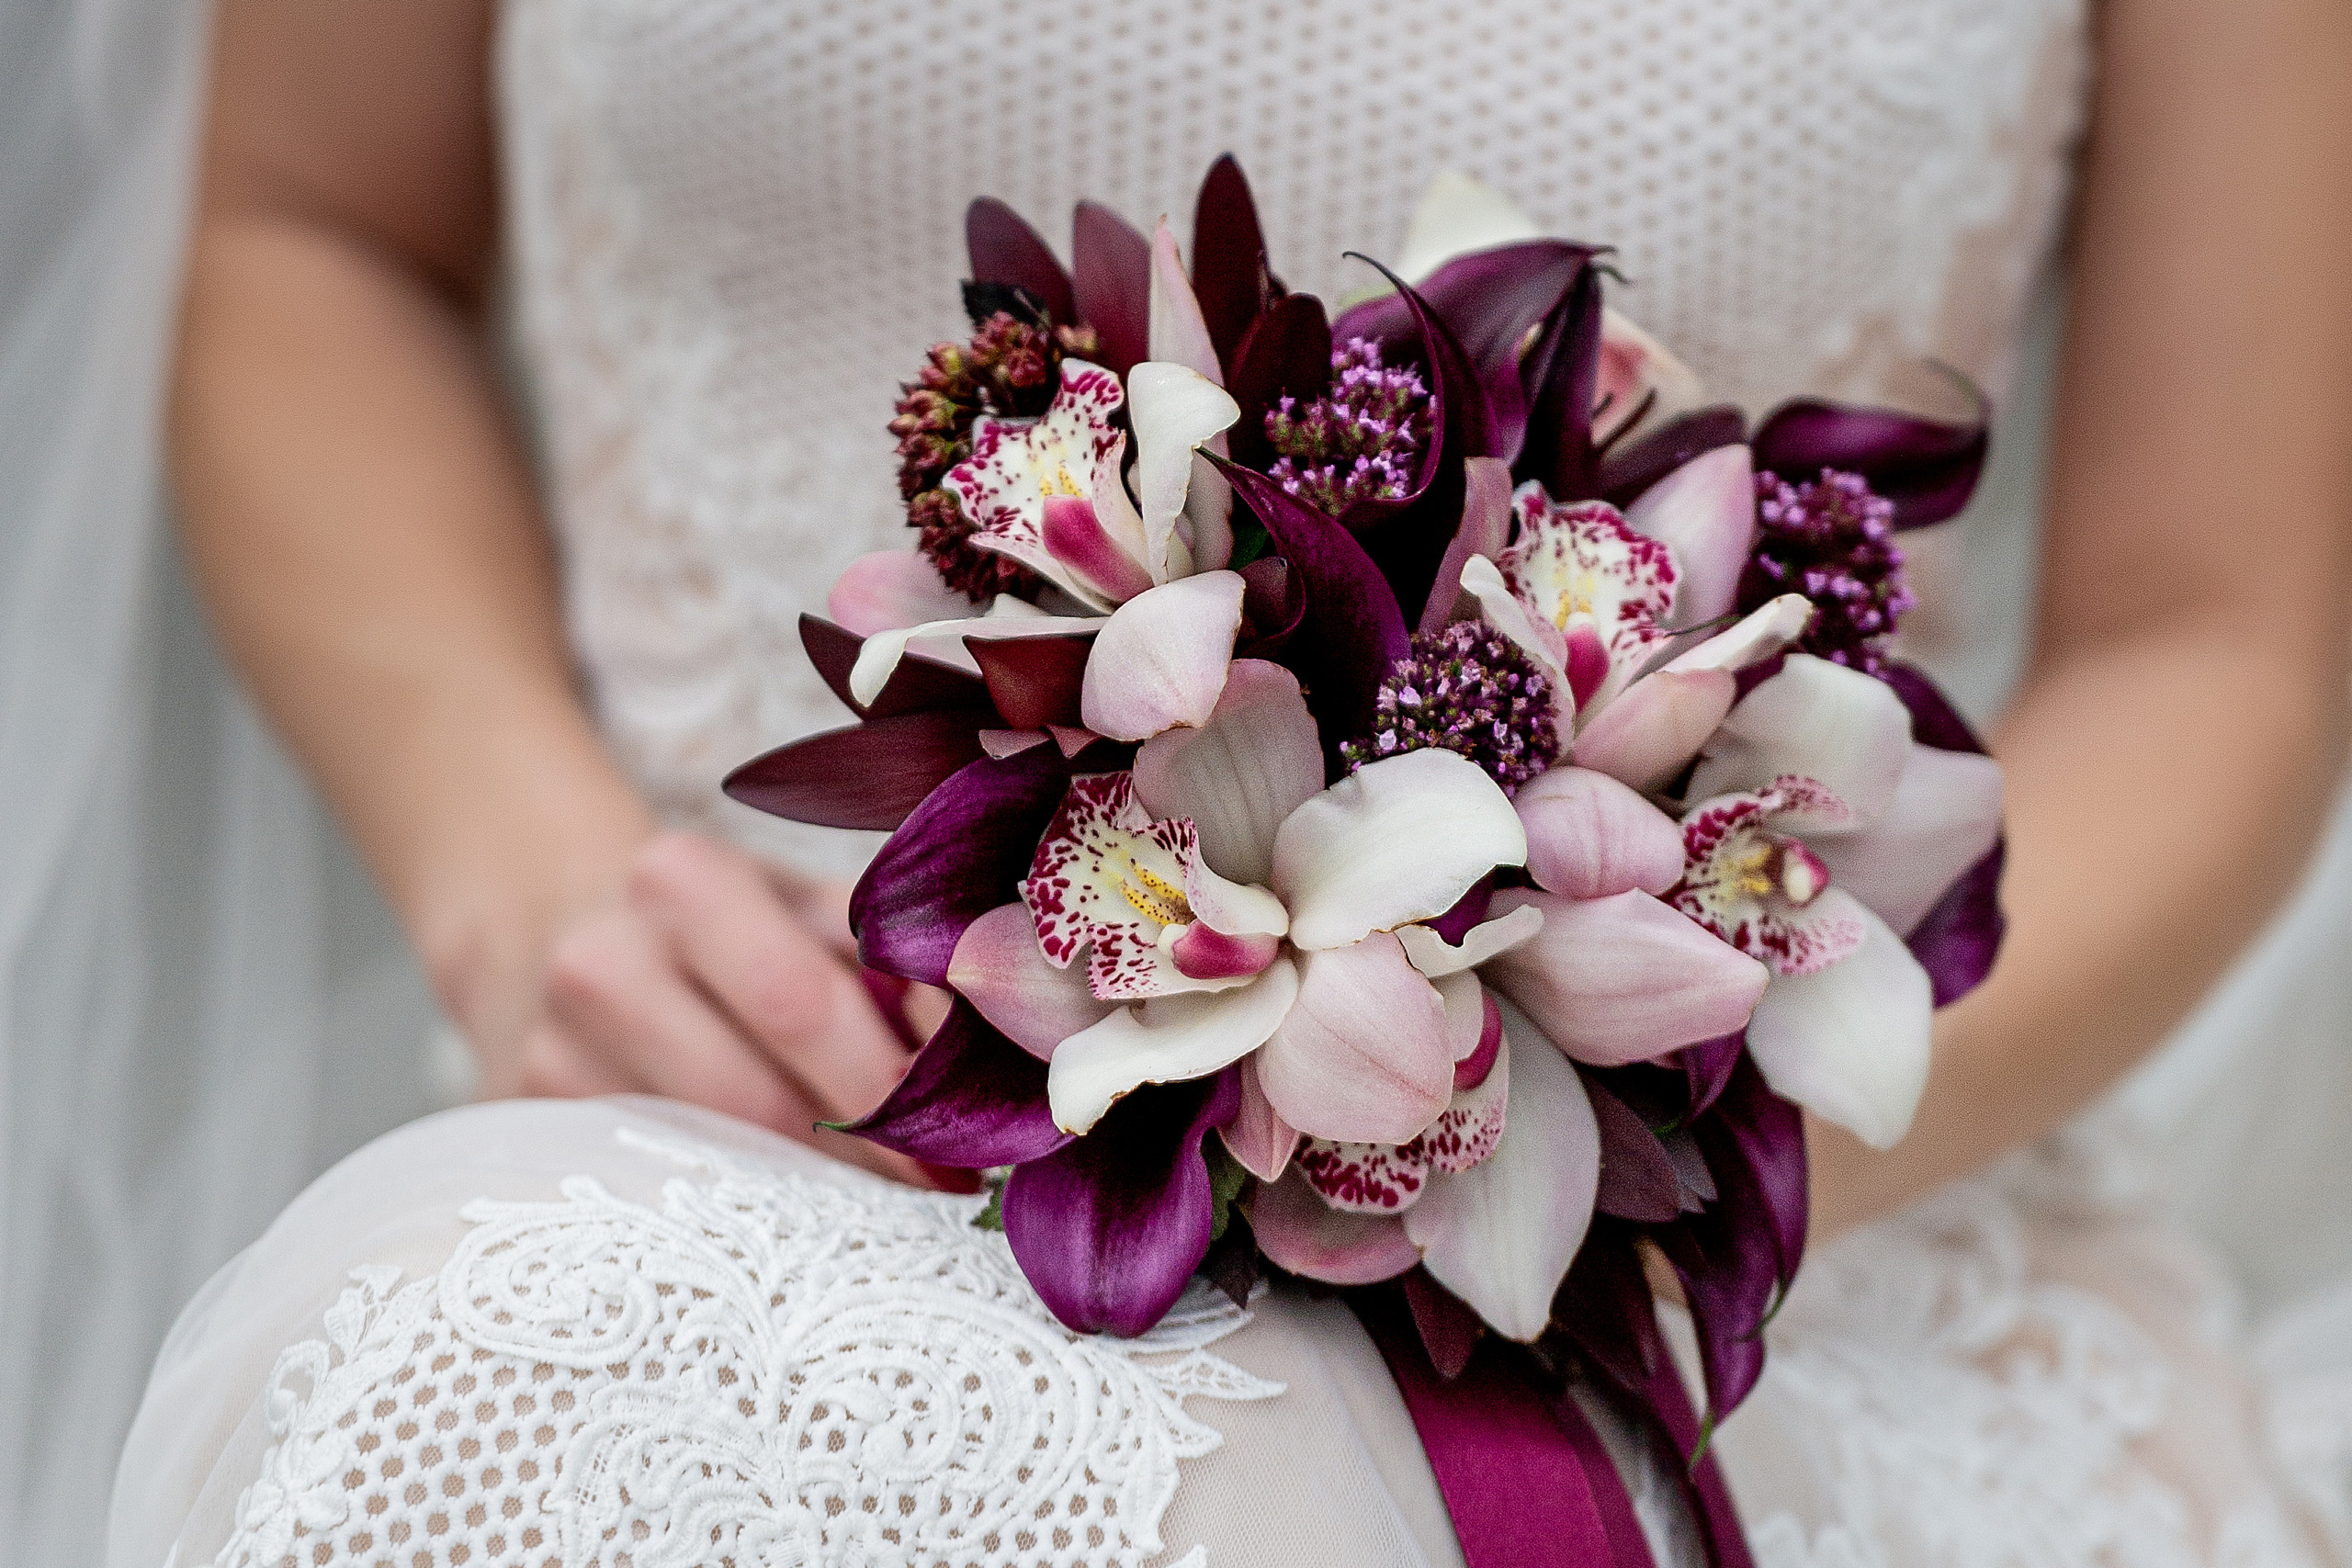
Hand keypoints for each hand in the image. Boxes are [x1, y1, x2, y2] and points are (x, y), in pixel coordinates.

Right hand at [491, 831, 937, 1184]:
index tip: (959, 1150)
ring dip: (809, 1198)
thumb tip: (974, 1061)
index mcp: (682, 880)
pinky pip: (654, 1194)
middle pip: (751, 1100)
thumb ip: (894, 972)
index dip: (887, 1086)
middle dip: (860, 1160)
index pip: (800, 1002)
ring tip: (880, 1209)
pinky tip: (791, 1218)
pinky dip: (736, 1213)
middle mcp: (600, 961)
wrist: (557, 924)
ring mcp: (549, 1053)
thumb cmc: (726, 927)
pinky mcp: (527, 1128)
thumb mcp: (808, 913)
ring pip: (705, 1163)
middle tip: (934, 1196)